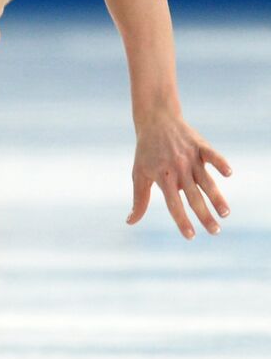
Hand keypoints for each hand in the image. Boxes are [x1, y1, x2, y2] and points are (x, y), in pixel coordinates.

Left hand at [128, 112, 231, 238]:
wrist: (155, 122)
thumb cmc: (146, 153)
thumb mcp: (139, 175)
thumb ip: (139, 200)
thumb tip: (130, 222)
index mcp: (163, 178)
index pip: (174, 205)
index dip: (182, 221)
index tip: (191, 236)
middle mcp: (178, 169)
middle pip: (194, 197)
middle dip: (205, 215)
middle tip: (215, 232)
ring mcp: (191, 157)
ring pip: (207, 180)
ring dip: (217, 197)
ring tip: (225, 213)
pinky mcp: (200, 146)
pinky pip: (212, 155)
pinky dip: (220, 163)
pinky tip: (228, 174)